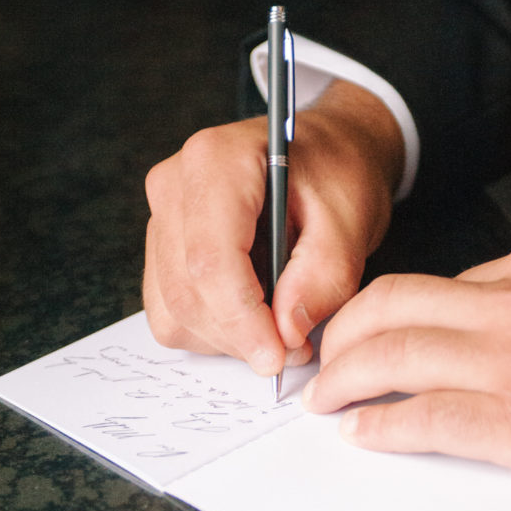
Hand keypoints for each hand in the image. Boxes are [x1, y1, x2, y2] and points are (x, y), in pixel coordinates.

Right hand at [143, 80, 403, 374]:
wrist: (324, 155)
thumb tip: (286, 333)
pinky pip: (170, 314)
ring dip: (229, 338)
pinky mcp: (159, 249)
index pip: (211, 260)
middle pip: (188, 292)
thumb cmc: (337, 173)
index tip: (278, 356)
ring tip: (280, 323)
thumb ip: (324, 275)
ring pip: (174, 311)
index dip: (242, 319)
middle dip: (242, 337)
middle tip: (296, 347)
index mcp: (216, 161)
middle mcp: (173, 186)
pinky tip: (252, 311)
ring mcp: (159, 218)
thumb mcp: (351, 217)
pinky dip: (212, 332)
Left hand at [303, 242, 510, 496]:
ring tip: (325, 399)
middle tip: (323, 358)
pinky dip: (380, 424)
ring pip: (393, 354)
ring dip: (345, 377)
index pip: (437, 284)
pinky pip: (424, 416)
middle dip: (343, 332)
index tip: (369, 331)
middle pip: (393, 305)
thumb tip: (497, 301)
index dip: (388, 311)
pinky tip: (363, 433)